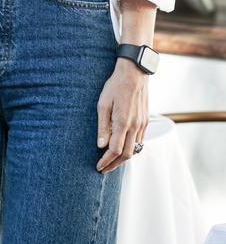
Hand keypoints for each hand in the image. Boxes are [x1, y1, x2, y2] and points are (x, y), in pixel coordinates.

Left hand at [96, 58, 148, 172]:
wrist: (134, 74)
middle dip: (114, 165)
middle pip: (126, 155)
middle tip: (103, 169)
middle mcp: (135, 127)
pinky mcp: (145, 122)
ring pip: (135, 150)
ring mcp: (142, 125)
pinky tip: (123, 148)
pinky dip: (131, 149)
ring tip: (111, 162)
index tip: (98, 167)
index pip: (115, 150)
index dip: (106, 161)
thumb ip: (102, 126)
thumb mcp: (103, 104)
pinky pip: (140, 141)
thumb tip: (100, 145)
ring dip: (123, 159)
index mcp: (123, 123)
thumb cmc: (115, 87)